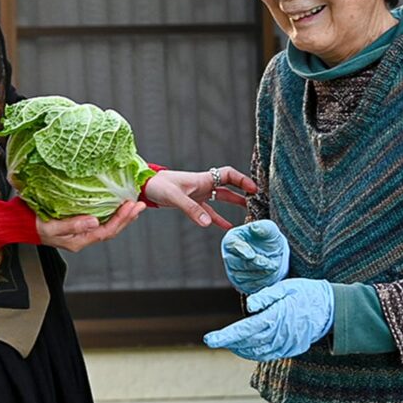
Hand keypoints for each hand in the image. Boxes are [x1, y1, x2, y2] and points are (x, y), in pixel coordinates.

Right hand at [36, 200, 144, 252]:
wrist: (19, 224)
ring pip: (107, 226)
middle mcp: (82, 238)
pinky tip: (116, 206)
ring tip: (134, 205)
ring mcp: (81, 232)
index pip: (106, 231)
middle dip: (127, 218)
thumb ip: (72, 225)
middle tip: (140, 204)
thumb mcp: (51, 226)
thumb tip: (94, 221)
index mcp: (79, 241)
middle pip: (111, 230)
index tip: (131, 206)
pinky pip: (100, 220)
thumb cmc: (32, 225)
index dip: (121, 220)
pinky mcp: (78, 224)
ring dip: (122, 216)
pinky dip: (111, 213)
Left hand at [142, 166, 256, 228]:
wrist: (144, 186)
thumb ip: (192, 209)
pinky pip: (209, 211)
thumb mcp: (175, 197)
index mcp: (203, 179)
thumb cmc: (158, 185)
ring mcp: (198, 194)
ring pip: (221, 199)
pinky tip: (226, 227)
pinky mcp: (192, 203)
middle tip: (257, 200)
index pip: (228, 175)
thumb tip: (208, 223)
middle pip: (229, 187)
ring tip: (248, 213)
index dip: (242, 180)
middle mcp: (204, 185)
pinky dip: (218, 219)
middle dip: (243, 192)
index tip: (254, 189)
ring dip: (234, 205)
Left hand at [203, 277, 334, 360]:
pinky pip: (268, 355)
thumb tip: (249, 305)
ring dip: (240, 348)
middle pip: (247, 342)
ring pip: (257, 352)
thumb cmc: (306, 293)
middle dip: (229, 342)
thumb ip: (266, 296)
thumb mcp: (286, 286)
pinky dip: (254, 352)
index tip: (209, 339)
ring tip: (228, 342)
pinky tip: (246, 346)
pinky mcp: (291, 349)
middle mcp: (280, 335)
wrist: (332, 309)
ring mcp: (287, 345)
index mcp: (277, 317)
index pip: (245, 329)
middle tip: (214, 339)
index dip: (225, 336)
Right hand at [221, 220, 289, 293]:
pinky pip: (247, 286)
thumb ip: (263, 227)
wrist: (275, 255)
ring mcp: (232, 271)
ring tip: (272, 267)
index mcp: (232, 239)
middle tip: (269, 263)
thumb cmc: (269, 239)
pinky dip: (260, 282)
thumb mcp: (270, 229)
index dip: (241, 250)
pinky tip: (269, 274)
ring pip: (241, 276)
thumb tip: (255, 227)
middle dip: (254, 264)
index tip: (252, 255)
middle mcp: (229, 255)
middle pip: (235, 262)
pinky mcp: (239, 283)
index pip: (231, 245)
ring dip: (259, 273)